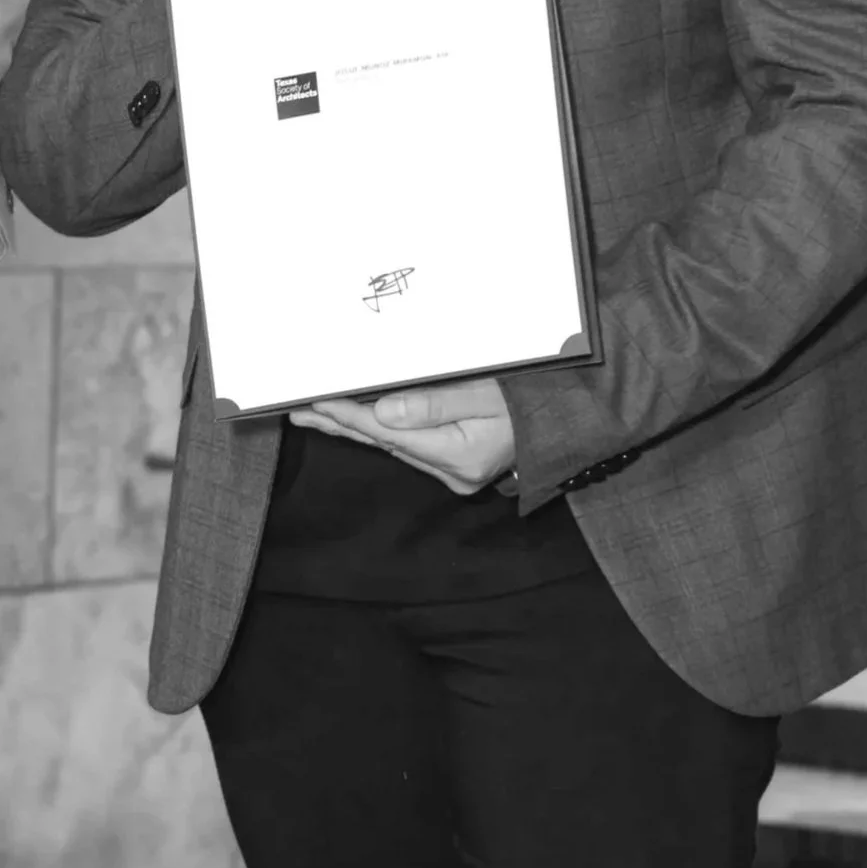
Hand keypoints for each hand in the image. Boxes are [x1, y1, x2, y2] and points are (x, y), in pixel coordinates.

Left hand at [289, 375, 515, 495]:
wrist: (566, 422)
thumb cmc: (533, 402)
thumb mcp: (486, 393)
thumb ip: (436, 403)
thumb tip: (385, 411)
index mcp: (459, 457)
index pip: (390, 433)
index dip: (350, 415)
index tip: (318, 401)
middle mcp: (452, 472)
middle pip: (383, 443)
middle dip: (340, 424)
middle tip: (300, 411)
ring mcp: (453, 474)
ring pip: (391, 446)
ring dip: (354, 428)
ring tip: (316, 414)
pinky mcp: (455, 466)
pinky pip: (406, 447)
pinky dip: (380, 432)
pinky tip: (355, 422)